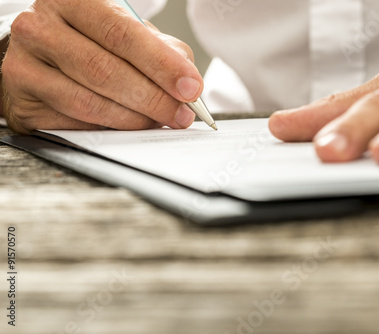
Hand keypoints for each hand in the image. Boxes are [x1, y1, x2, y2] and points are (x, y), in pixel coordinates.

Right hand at [2, 0, 202, 133]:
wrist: (39, 54)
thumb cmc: (89, 40)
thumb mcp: (126, 32)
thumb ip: (160, 51)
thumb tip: (188, 84)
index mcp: (72, 1)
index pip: (122, 33)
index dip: (161, 65)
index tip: (190, 88)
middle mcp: (40, 27)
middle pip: (105, 70)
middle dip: (153, 99)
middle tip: (180, 115)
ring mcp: (24, 65)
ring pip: (89, 102)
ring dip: (134, 119)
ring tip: (158, 122)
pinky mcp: (22, 101)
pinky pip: (75, 124)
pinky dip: (109, 129)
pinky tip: (127, 126)